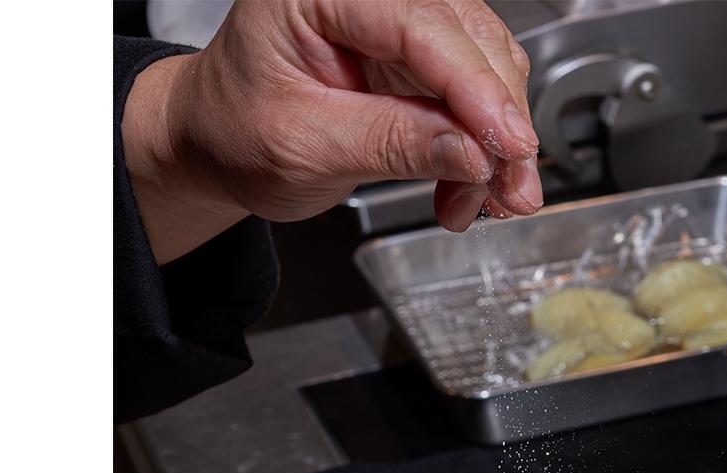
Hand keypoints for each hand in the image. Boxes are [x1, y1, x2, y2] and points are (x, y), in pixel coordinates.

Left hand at [123, 0, 543, 262]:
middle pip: (468, 41)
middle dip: (498, 122)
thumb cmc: (233, 130)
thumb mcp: (303, 146)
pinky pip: (472, 91)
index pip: (421, 28)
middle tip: (511, 189)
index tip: (509, 144)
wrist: (215, 141)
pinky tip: (472, 184)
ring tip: (487, 199)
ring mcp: (397, 19)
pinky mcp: (415, 55)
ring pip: (485, 65)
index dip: (476, 89)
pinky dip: (481, 143)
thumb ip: (391, 144)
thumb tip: (472, 151)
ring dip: (496, 140)